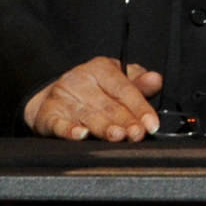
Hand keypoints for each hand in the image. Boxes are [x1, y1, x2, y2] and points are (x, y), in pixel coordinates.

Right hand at [23, 56, 162, 140]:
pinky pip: (59, 123)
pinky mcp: (48, 114)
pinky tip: (81, 134)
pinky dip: (69, 130)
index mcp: (101, 69)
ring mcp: (63, 98)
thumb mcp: (115, 79)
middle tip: (137, 133)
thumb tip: (156, 80)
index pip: (124, 89)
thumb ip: (138, 83)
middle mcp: (82, 81)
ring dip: (104, 127)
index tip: (151, 123)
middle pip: (108, 105)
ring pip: (87, 115)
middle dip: (125, 121)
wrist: (50, 96)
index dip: (140, 107)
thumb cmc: (90, 89)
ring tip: (117, 136)